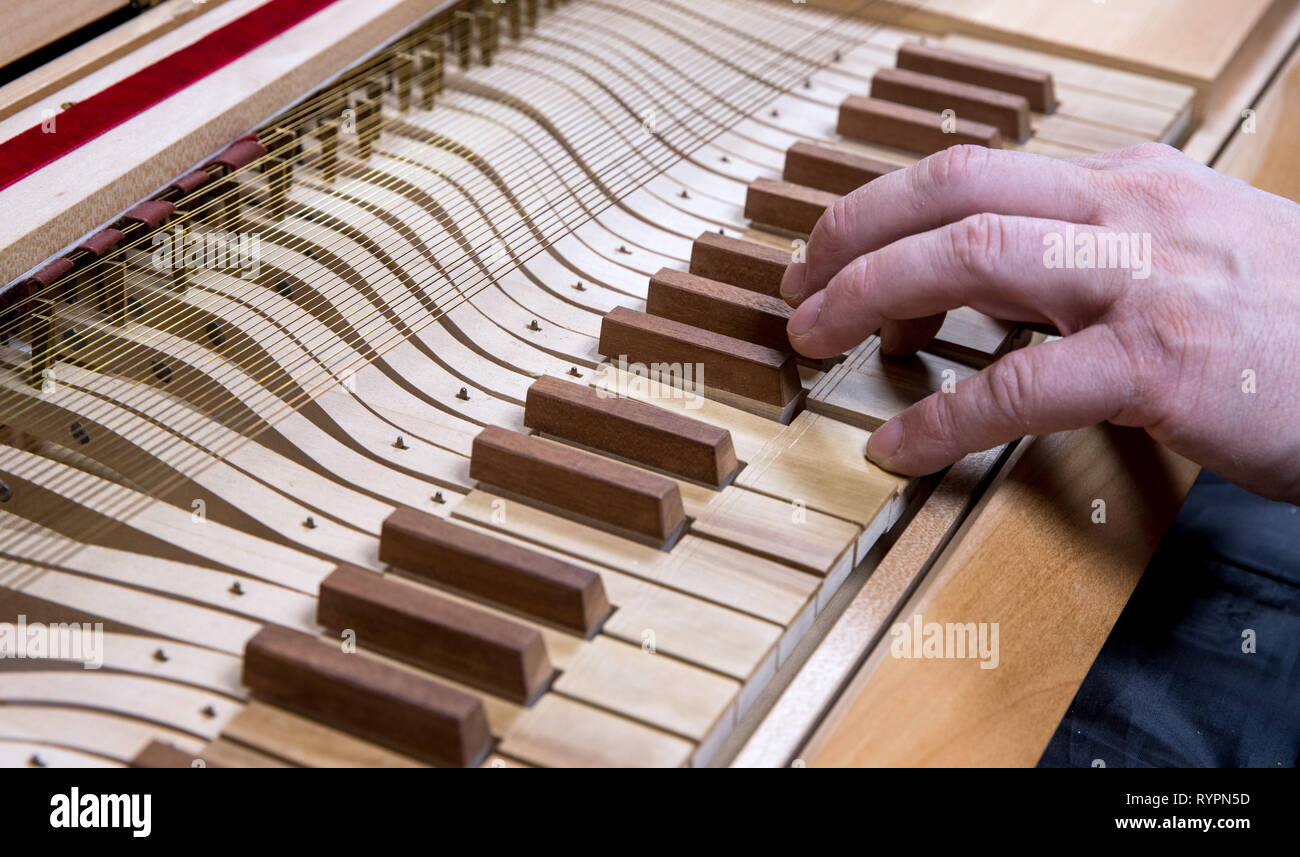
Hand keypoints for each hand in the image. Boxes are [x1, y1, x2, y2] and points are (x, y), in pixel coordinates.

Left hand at [781, 143, 1299, 502]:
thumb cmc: (1290, 320)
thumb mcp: (1193, 248)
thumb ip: (1098, 248)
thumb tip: (997, 278)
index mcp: (1129, 185)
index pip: (974, 172)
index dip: (882, 209)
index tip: (832, 249)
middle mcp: (1128, 214)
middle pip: (954, 192)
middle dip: (853, 233)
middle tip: (798, 288)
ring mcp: (1144, 283)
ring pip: (973, 257)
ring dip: (872, 294)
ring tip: (816, 339)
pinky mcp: (1160, 364)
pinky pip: (1020, 385)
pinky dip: (943, 419)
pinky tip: (899, 447)